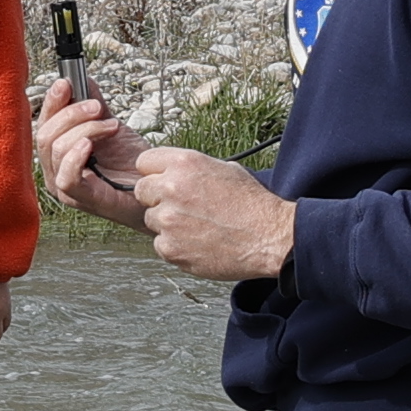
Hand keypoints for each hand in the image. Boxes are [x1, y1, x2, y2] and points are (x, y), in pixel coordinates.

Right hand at [39, 82, 153, 222]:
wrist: (154, 187)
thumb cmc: (132, 164)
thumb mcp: (112, 127)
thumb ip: (95, 107)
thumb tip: (83, 80)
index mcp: (58, 152)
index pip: (43, 123)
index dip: (52, 102)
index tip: (66, 83)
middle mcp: (55, 170)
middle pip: (45, 135)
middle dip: (71, 114)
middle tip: (96, 106)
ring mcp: (65, 188)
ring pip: (56, 150)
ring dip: (84, 130)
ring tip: (110, 126)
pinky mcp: (80, 199)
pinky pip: (66, 177)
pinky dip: (75, 157)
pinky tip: (90, 144)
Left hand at [128, 147, 297, 281]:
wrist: (268, 237)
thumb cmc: (252, 205)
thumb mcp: (224, 169)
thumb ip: (191, 170)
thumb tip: (174, 173)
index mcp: (183, 163)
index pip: (144, 162)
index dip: (155, 174)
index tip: (162, 182)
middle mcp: (171, 188)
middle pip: (141, 191)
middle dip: (157, 199)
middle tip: (182, 207)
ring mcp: (168, 220)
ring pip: (151, 220)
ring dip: (167, 224)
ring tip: (196, 227)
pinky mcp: (170, 247)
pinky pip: (160, 244)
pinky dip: (175, 245)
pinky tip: (198, 242)